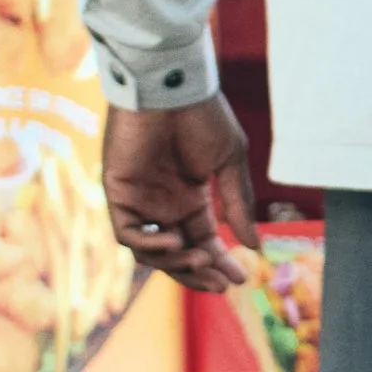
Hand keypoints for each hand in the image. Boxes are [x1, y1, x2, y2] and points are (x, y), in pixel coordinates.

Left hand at [103, 93, 254, 295]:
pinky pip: (129, 234)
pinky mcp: (118, 194)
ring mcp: (140, 201)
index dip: (220, 262)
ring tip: (202, 258)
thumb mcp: (230, 163)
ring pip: (152, 252)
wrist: (171, 87)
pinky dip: (150, 245)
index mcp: (191, 198)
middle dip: (199, 273)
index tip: (240, 278)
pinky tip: (175, 241)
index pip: (204, 241)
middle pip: (179, 254)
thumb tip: (254, 245)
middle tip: (221, 284)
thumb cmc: (202, 116)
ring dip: (177, 263)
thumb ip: (238, 204)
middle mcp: (164, 204)